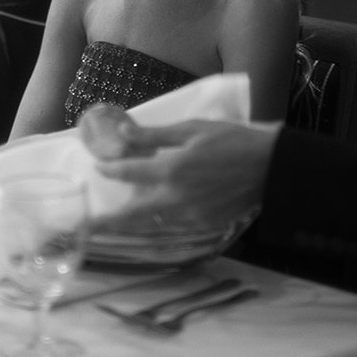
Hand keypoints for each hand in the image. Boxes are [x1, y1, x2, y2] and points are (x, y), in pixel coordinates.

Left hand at [92, 119, 279, 230]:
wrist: (271, 167)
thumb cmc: (233, 140)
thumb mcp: (193, 129)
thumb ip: (155, 135)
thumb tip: (123, 133)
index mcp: (172, 171)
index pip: (128, 173)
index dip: (110, 169)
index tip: (98, 166)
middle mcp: (176, 199)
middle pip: (131, 215)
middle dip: (106, 223)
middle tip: (85, 228)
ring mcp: (190, 216)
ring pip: (151, 224)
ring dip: (131, 223)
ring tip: (112, 222)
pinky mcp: (204, 224)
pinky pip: (172, 225)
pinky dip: (157, 221)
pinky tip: (152, 214)